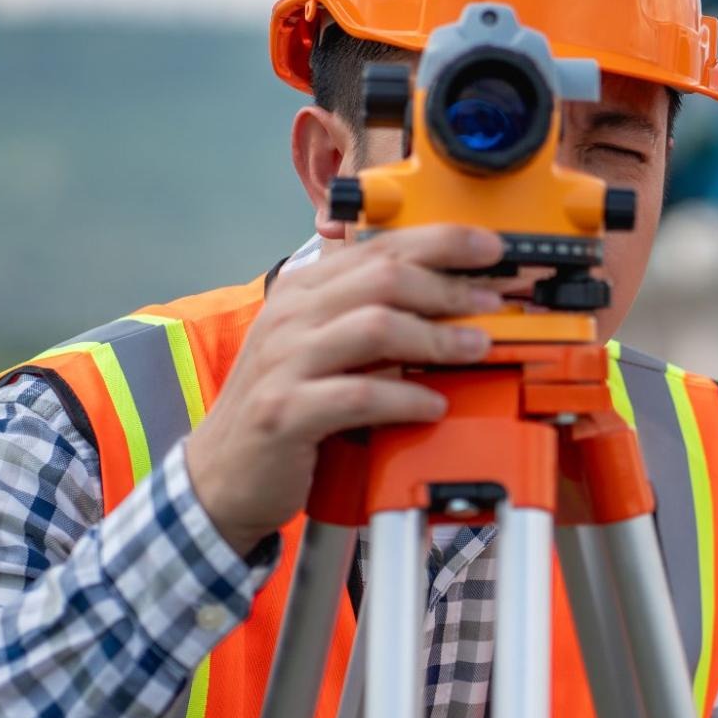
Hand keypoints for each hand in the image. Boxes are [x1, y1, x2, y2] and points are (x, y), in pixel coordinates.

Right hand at [184, 225, 506, 554]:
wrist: (222, 475)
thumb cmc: (288, 408)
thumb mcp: (325, 350)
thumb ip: (371, 318)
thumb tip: (454, 298)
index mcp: (304, 291)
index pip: (380, 247)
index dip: (443, 242)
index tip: (492, 248)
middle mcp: (291, 316)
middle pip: (383, 277)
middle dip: (449, 285)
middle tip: (495, 302)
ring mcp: (284, 362)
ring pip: (374, 327)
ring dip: (436, 336)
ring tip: (476, 348)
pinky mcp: (284, 412)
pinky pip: (358, 395)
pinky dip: (405, 396)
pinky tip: (433, 404)